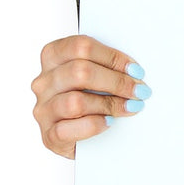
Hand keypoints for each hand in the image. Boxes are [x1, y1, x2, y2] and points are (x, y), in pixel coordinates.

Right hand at [31, 35, 150, 158]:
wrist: (84, 138)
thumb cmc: (92, 97)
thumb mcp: (97, 74)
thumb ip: (107, 65)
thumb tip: (135, 71)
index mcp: (53, 56)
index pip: (81, 46)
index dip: (112, 57)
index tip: (135, 70)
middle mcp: (44, 82)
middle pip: (80, 72)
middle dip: (116, 81)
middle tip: (140, 90)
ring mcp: (43, 109)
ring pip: (75, 101)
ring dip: (109, 104)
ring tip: (130, 107)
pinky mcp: (48, 136)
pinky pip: (69, 129)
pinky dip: (94, 125)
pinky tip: (109, 122)